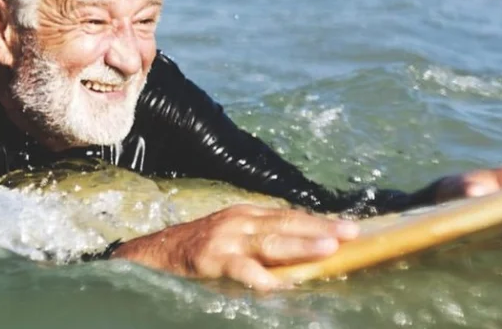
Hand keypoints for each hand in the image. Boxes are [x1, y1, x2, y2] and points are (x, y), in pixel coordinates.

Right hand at [108, 205, 358, 289]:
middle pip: (286, 224)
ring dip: (300, 244)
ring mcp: (224, 240)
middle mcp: (239, 222)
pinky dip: (261, 277)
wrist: (150, 255)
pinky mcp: (210, 261)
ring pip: (269, 242)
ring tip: (328, 248)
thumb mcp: (231, 240)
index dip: (319, 221)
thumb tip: (303, 257)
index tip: (350, 227)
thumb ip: (261, 246)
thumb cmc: (195, 253)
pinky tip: (280, 284)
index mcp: (246, 216)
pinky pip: (241, 270)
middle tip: (351, 232)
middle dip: (319, 228)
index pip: (289, 216)